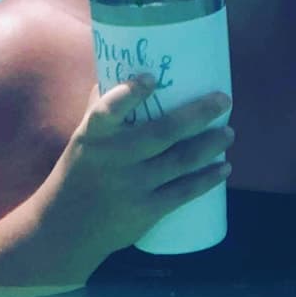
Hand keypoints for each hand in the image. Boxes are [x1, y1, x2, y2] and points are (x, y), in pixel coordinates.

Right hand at [36, 76, 233, 264]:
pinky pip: (184, 191)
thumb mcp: (83, 138)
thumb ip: (103, 108)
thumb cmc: (79, 172)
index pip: (108, 111)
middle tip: (224, 100)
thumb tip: (123, 68)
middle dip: (198, 114)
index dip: (129, 93)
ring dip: (210, 144)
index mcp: (93, 136)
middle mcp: (114, 159)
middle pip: (162, 133)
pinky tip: (224, 167)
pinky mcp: (146, 211)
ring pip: (180, 160)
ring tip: (229, 132)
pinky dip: (208, 179)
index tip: (153, 77)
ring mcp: (132, 187)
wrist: (66, 229)